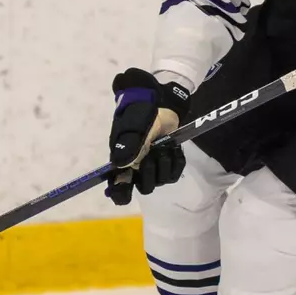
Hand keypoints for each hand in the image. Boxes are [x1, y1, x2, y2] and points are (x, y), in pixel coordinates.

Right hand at [105, 69, 189, 205]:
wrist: (160, 102)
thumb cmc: (141, 113)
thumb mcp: (134, 128)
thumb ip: (130, 146)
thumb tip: (121, 166)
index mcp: (123, 161)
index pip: (118, 187)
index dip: (121, 193)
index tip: (127, 190)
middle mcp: (137, 167)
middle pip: (144, 187)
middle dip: (151, 172)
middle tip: (152, 154)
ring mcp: (154, 166)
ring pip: (161, 181)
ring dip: (165, 163)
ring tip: (164, 146)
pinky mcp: (169, 162)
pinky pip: (175, 174)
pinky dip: (177, 161)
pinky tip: (174, 149)